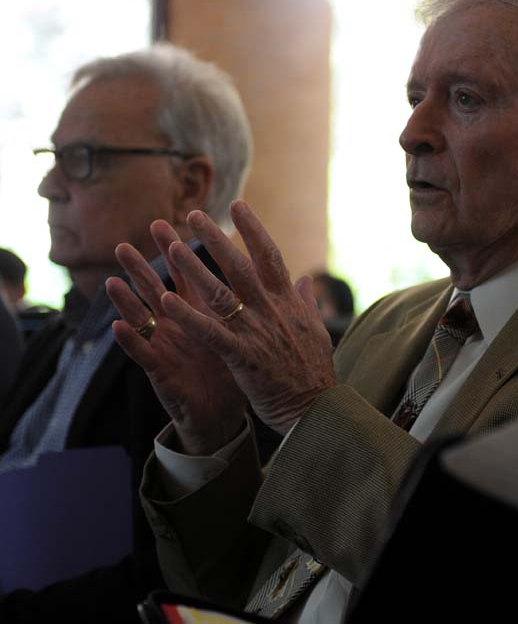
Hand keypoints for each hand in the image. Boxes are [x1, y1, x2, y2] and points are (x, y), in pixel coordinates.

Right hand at [106, 220, 247, 455]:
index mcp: (205, 312)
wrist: (223, 413)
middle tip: (151, 227)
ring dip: (129, 295)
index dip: (194, 247)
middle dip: (159, 257)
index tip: (192, 216)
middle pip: (166, 284)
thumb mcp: (250, 332)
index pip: (196, 273)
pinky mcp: (161, 371)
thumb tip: (292, 277)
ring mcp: (168, 344)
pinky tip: (117, 325)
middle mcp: (182, 323)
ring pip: (144, 314)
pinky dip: (130, 341)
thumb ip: (260, 302)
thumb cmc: (235, 369)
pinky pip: (142, 354)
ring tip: (114, 275)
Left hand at [159, 200, 336, 434]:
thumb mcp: (315, 330)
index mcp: (288, 302)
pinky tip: (167, 300)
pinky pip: (210, 333)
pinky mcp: (243, 357)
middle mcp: (272, 311)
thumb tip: (305, 278)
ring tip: (172, 247)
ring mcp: (257, 332)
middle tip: (194, 216)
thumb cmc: (314, 370)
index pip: (270, 257)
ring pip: (221, 294)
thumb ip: (305, 301)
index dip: (253, 229)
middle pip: (240, 267)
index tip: (238, 205)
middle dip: (216, 240)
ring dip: (195, 269)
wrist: (317, 407)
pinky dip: (188, 316)